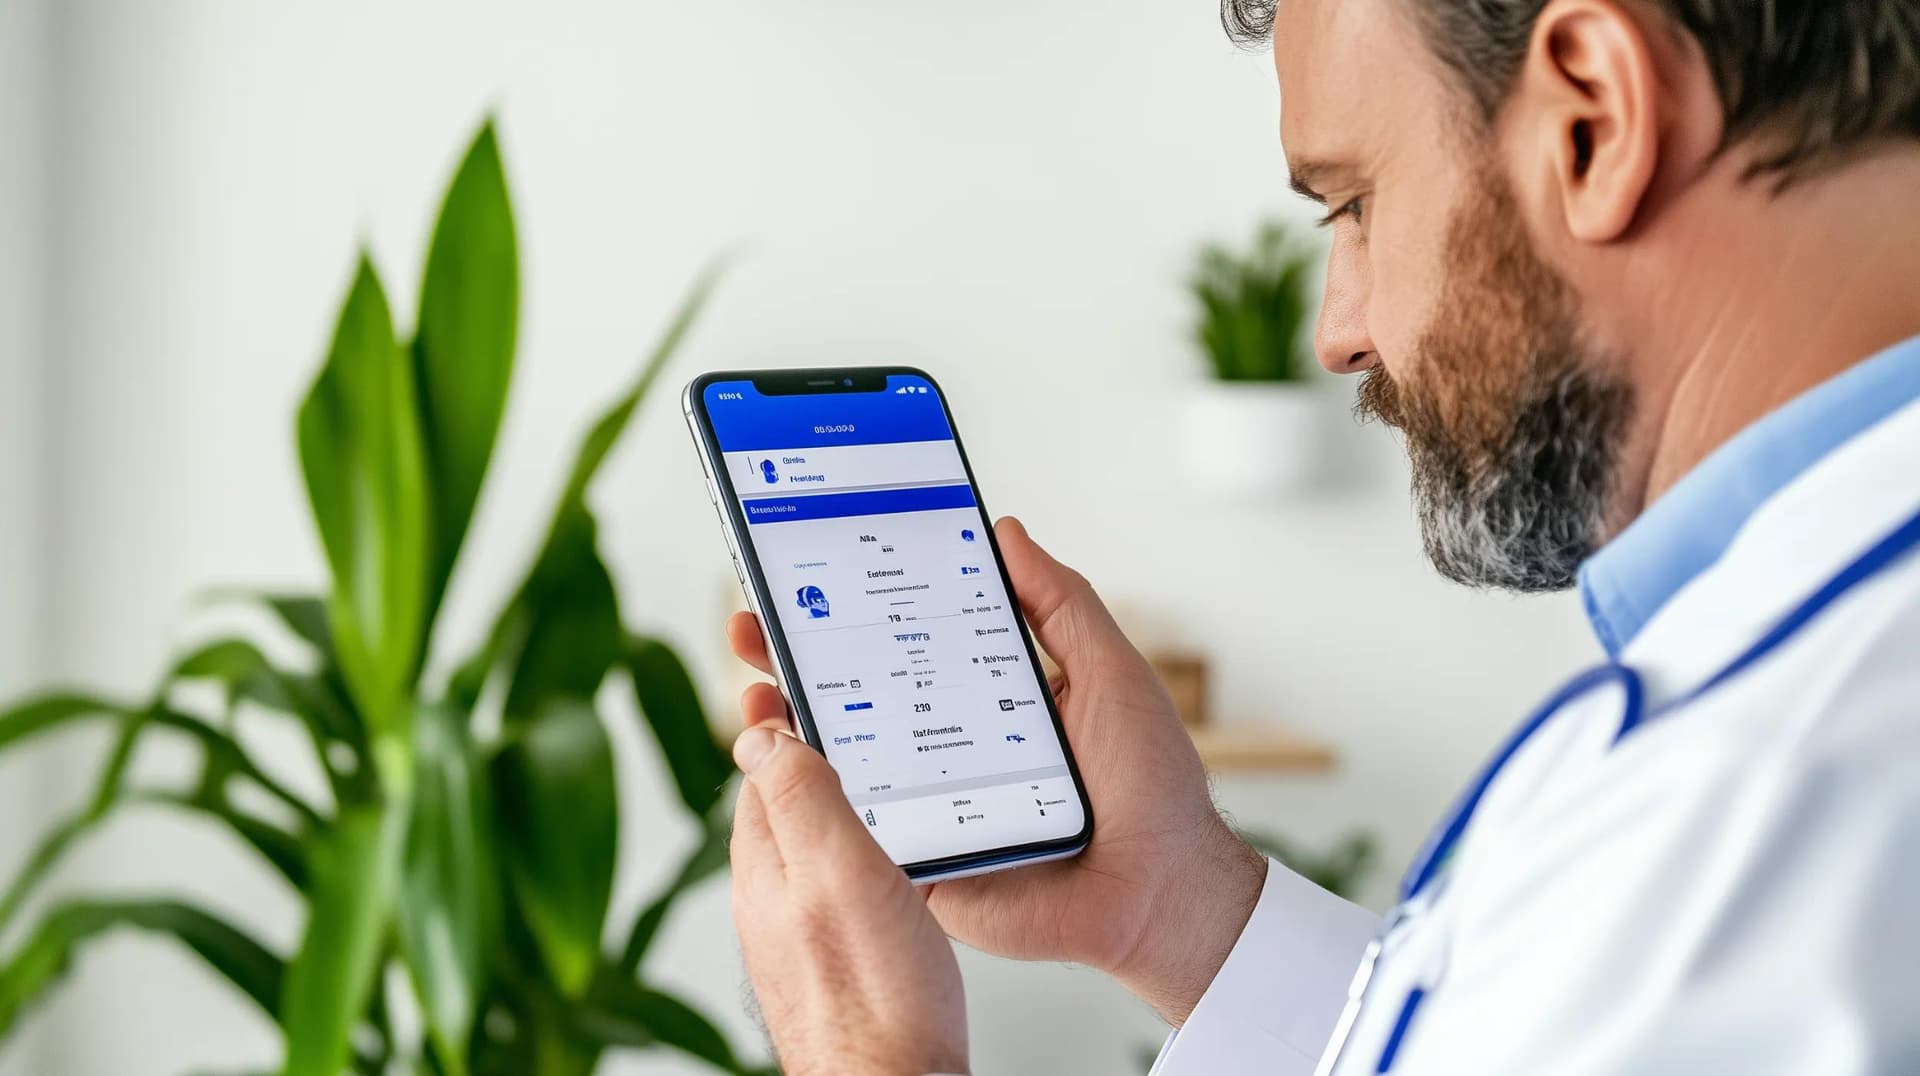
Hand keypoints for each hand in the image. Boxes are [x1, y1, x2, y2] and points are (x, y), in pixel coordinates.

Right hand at [726, 517, 1266, 1024]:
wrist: (1163, 891)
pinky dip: (816, 809)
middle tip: (749, 627)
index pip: (904, 645)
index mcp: (984, 697)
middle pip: (855, 698)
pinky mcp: (925, 865)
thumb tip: (1005, 533)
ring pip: (843, 767)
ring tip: (751, 692)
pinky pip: (860, 839)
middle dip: (793, 661)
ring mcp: (930, 807)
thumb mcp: (1108, 672)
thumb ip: (1059, 605)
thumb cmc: (1151, 785)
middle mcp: (947, 747)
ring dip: (788, 729)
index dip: (853, 613)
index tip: (804, 576)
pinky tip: (782, 771)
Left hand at [729, 725, 968, 1074]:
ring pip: (818, 845)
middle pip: (787, 803)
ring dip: (843, 803)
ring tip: (879, 769)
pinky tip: (899, 858)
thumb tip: (759, 732)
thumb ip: (800, 799)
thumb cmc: (874, 998)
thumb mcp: (837, 873)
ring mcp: (806, 930)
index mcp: (766, 865)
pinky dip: (868, 854)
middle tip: (842, 707)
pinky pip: (845, 885)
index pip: (762, 769)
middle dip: (811, 754)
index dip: (779, 719)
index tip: (793, 676)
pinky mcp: (842, 957)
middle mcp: (776, 898)